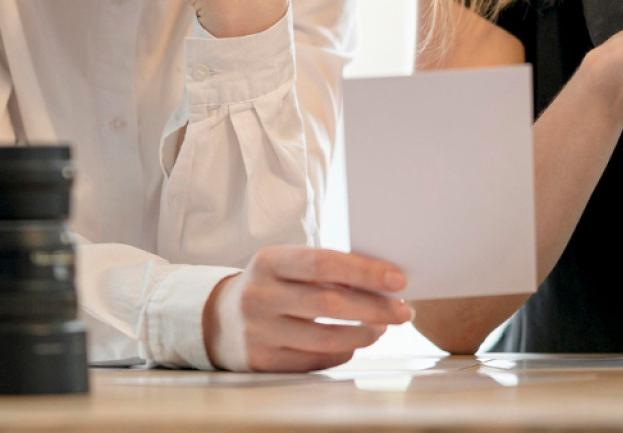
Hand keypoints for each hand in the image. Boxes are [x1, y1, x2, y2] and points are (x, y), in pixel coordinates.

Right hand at [201, 247, 413, 371]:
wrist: (219, 320)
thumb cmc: (269, 287)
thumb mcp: (284, 266)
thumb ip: (323, 270)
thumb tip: (381, 279)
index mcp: (268, 262)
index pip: (321, 263)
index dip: (363, 270)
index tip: (397, 279)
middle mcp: (259, 296)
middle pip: (329, 303)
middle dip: (375, 307)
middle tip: (403, 310)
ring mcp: (259, 332)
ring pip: (327, 338)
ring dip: (365, 333)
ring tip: (382, 327)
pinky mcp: (263, 361)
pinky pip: (317, 360)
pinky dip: (343, 351)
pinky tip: (353, 342)